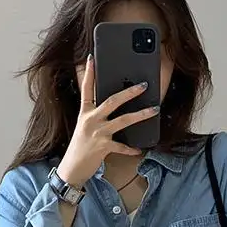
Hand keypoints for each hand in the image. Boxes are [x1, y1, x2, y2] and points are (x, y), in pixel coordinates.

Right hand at [57, 55, 159, 187]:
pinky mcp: (103, 147)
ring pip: (123, 120)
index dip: (88, 73)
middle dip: (129, 92)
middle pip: (112, 101)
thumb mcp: (85, 126)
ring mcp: (97, 133)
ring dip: (141, 114)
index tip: (92, 58)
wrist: (72, 168)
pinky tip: (139, 148)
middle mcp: (90, 120)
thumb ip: (96, 114)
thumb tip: (113, 104)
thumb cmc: (80, 146)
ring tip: (154, 110)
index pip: (86, 89)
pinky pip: (122, 146)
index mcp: (85, 112)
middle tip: (144, 85)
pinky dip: (131, 148)